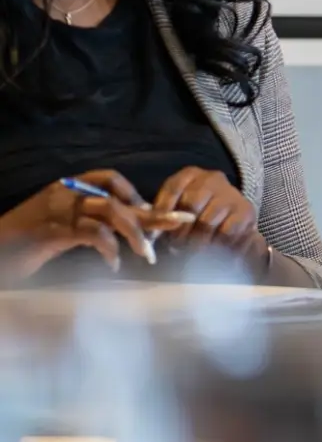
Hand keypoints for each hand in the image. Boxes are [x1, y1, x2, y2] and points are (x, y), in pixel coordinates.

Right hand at [0, 170, 157, 280]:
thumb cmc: (25, 244)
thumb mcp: (62, 229)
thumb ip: (90, 224)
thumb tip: (129, 231)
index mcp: (67, 188)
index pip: (109, 178)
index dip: (135, 194)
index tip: (153, 214)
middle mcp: (64, 193)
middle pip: (117, 198)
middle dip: (151, 214)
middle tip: (177, 225)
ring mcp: (58, 210)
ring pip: (110, 211)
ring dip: (135, 232)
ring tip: (148, 254)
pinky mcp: (52, 231)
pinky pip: (91, 232)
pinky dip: (108, 247)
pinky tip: (113, 263)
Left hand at [152, 168, 266, 277]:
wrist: (230, 218)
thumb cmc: (196, 213)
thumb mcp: (176, 207)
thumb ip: (163, 215)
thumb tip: (152, 231)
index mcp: (190, 174)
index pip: (173, 188)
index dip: (163, 211)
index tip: (156, 233)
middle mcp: (212, 179)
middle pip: (191, 205)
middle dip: (180, 231)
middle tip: (175, 247)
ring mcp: (231, 194)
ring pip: (207, 223)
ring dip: (196, 242)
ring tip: (191, 251)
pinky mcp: (246, 211)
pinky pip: (227, 233)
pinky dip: (216, 245)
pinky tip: (211, 250)